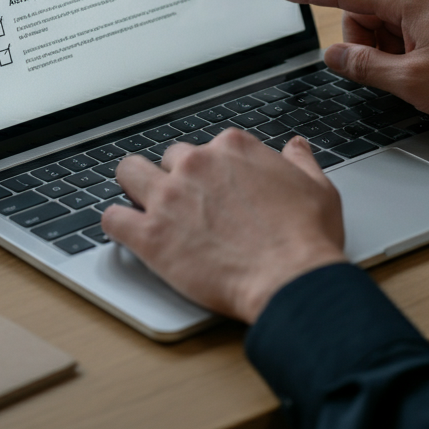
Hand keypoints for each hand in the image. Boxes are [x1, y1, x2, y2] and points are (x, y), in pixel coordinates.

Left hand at [101, 129, 345, 323]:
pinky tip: (126, 232)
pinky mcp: (151, 235)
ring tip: (140, 204)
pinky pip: (112, 219)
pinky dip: (116, 224)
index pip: (208, 147)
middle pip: (169, 158)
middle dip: (176, 178)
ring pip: (129, 173)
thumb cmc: (305, 239)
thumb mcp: (317, 188)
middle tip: (186, 205)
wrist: (290, 280)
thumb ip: (300, 161)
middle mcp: (196, 164)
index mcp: (233, 148)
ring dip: (133, 186)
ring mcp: (170, 197)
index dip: (211, 169)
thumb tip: (295, 148)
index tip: (215, 187)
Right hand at [272, 0, 428, 122]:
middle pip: (365, 15)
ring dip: (390, 51)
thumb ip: (364, 66)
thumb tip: (335, 54)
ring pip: (387, 25)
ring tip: (423, 73)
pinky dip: (407, 49)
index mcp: (409, 0)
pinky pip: (409, 27)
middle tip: (397, 74)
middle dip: (368, 46)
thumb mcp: (412, 82)